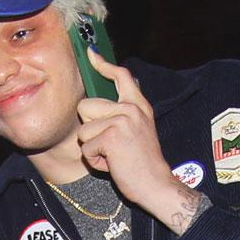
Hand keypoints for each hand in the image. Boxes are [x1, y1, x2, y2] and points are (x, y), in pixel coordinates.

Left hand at [75, 50, 202, 234]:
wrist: (156, 185)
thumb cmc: (142, 163)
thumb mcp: (139, 130)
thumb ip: (123, 114)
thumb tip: (97, 102)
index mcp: (138, 106)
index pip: (121, 76)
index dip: (103, 65)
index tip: (91, 54)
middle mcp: (131, 109)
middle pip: (85, 106)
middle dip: (90, 128)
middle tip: (111, 144)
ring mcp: (121, 121)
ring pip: (83, 130)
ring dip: (93, 148)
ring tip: (113, 156)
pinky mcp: (111, 136)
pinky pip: (86, 148)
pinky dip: (95, 161)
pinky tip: (113, 164)